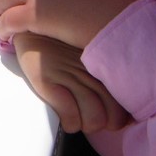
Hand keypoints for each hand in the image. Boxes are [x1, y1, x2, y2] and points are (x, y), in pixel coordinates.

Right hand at [13, 32, 130, 134]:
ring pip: (93, 120)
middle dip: (102, 122)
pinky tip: (63, 115)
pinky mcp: (48, 81)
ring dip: (84, 124)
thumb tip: (122, 108)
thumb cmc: (62, 45)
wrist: (30, 30)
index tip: (107, 115)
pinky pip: (70, 118)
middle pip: (113, 117)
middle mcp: (91, 70)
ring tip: (75, 116)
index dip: (118, 117)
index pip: (126, 102)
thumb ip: (106, 72)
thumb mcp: (88, 53)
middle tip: (88, 115)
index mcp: (104, 63)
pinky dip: (69, 123)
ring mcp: (70, 76)